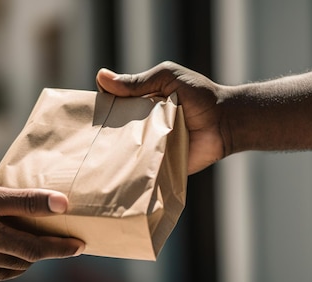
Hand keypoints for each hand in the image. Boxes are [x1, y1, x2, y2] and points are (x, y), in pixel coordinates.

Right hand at [0, 174, 84, 280]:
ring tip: (36, 246)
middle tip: (64, 244)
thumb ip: (24, 201)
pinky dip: (4, 264)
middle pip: (25, 260)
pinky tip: (3, 251)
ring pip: (8, 269)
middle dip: (47, 253)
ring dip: (26, 260)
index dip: (61, 248)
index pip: (38, 249)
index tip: (81, 246)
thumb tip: (62, 203)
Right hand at [96, 61, 224, 173]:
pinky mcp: (160, 164)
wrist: (225, 123)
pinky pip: (142, 169)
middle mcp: (143, 125)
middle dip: (103, 135)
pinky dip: (132, 171)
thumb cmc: (199, 95)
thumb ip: (137, 81)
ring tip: (95, 160)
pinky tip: (114, 175)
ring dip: (115, 154)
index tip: (86, 115)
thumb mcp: (167, 78)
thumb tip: (100, 77)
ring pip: (126, 152)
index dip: (100, 110)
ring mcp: (151, 146)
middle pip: (115, 132)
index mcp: (141, 104)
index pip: (113, 107)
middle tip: (86, 141)